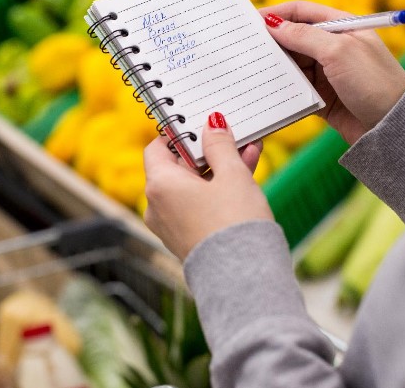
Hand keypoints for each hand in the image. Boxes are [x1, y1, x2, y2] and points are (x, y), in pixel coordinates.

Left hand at [143, 113, 273, 260]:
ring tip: (248, 153)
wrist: (244, 279)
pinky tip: (244, 178)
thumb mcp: (232, 174)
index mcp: (159, 185)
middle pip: (178, 168)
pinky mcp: (186, 239)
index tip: (201, 125)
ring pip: (192, 187)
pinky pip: (197, 206)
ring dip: (218, 170)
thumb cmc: (234, 223)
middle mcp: (156, 206)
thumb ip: (220, 146)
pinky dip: (215, 192)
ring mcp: (170, 225)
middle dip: (208, 152)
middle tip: (233, 137)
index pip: (158, 147)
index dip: (179, 134)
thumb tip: (211, 125)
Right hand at [261, 1, 404, 144]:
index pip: (301, 12)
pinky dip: (279, 88)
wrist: (392, 127)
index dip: (276, 13)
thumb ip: (304, 36)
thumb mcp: (338, 51)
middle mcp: (331, 47)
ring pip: (290, 64)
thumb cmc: (374, 82)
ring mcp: (325, 73)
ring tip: (249, 69)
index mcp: (340, 27)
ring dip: (273, 66)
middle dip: (270, 41)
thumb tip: (273, 24)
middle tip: (244, 47)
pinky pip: (293, 88)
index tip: (250, 21)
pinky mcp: (320, 96)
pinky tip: (264, 90)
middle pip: (292, 37)